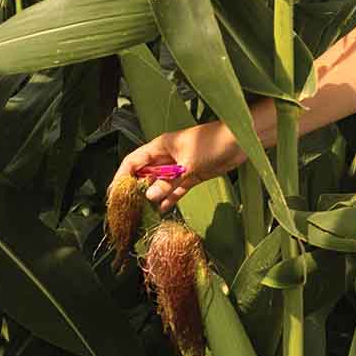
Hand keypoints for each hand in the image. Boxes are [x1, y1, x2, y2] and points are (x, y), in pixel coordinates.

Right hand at [116, 120, 244, 213]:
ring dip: (154, 196)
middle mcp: (167, 156)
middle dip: (136, 190)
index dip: (122, 176)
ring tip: (143, 214)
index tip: (114, 193)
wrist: (240, 142)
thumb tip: (148, 196)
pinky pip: (176, 188)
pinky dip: (170, 198)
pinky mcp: (192, 174)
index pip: (134, 161)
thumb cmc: (213, 144)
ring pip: (161, 183)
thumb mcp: (188, 165)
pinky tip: (161, 210)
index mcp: (161, 146)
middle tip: (128, 209)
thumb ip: (169, 182)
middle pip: (145, 173)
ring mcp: (180, 166)